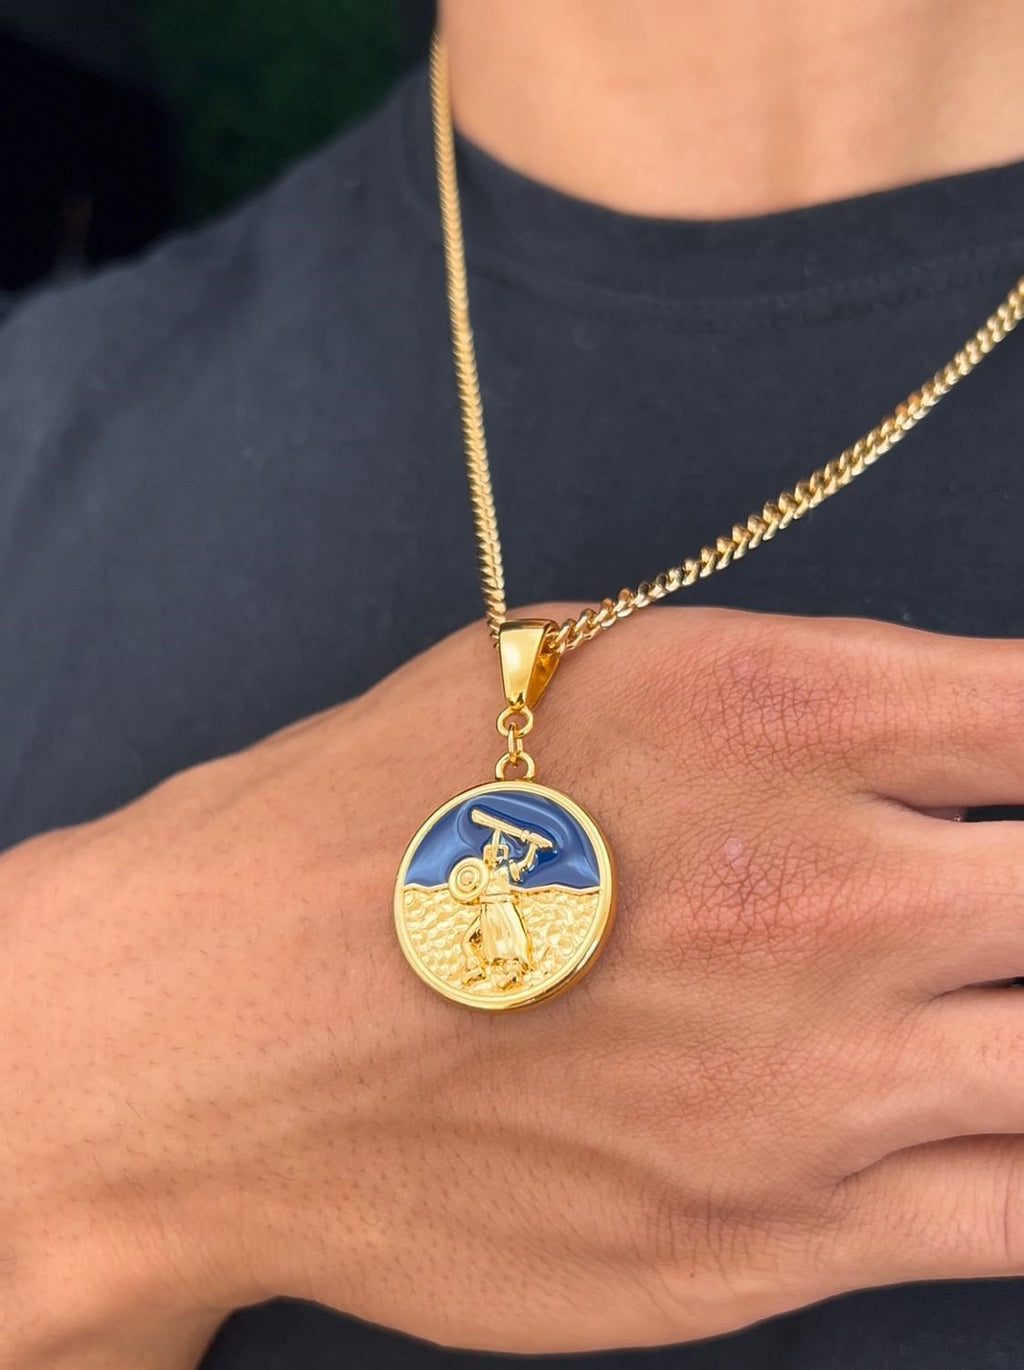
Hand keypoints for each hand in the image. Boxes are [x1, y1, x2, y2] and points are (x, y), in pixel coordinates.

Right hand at [3, 606, 1023, 1364]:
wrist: (218, 1034)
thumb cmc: (376, 818)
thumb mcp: (573, 674)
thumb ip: (783, 693)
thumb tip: (941, 731)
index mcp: (771, 715)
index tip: (1023, 775)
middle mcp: (819, 898)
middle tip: (988, 897)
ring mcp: (809, 1092)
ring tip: (970, 998)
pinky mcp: (772, 1241)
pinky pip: (1012, 1216)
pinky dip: (1018, 1159)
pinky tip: (972, 1116)